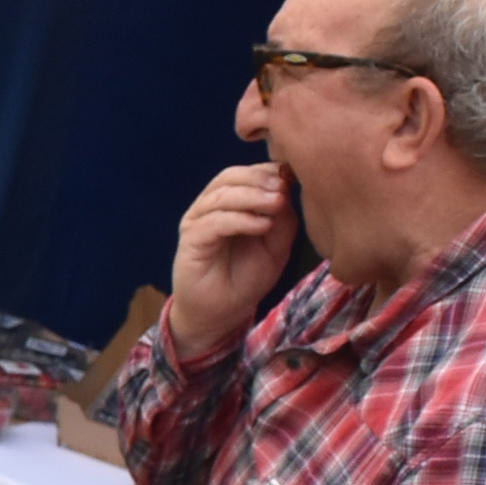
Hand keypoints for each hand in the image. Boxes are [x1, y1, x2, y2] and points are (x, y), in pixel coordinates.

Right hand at [166, 163, 298, 360]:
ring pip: (221, 195)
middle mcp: (209, 206)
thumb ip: (282, 218)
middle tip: (284, 189)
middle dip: (260, 179)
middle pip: (230, 176)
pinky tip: (261, 226)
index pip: (246, 173)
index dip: (269, 171)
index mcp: (230, 202)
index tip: (294, 177)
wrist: (221, 313)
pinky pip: (214, 221)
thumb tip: (288, 189)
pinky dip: (240, 219)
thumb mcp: (276, 245)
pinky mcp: (191, 240)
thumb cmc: (246, 278)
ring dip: (252, 196)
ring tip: (277, 204)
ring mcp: (198, 221)